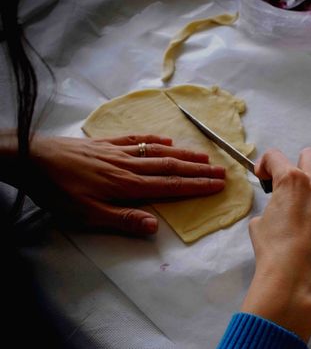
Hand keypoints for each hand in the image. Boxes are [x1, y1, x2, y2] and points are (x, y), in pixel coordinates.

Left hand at [14, 134, 225, 234]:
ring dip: (184, 154)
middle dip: (198, 170)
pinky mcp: (106, 143)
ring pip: (158, 152)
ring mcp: (119, 151)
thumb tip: (155, 226)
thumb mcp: (86, 214)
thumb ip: (121, 219)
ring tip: (204, 156)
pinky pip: (137, 139)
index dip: (196, 185)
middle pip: (171, 167)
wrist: (32, 159)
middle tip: (222, 170)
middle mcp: (129, 165)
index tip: (218, 185)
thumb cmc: (58, 191)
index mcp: (127, 185)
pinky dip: (155, 140)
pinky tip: (166, 141)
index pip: (170, 185)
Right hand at [240, 148, 310, 341]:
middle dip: (299, 165)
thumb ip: (272, 205)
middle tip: (294, 187)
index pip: (275, 156)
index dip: (266, 164)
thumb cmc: (272, 252)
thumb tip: (279, 207)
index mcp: (290, 180)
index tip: (265, 176)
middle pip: (310, 156)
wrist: (295, 281)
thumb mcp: (259, 224)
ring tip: (310, 228)